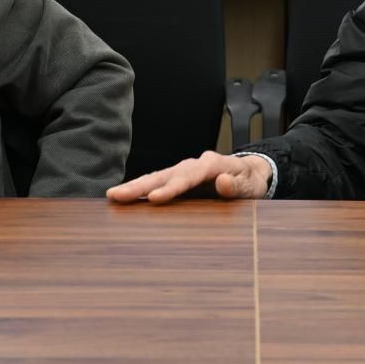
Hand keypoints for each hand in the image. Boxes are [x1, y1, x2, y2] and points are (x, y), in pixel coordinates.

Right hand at [106, 151, 271, 203]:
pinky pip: (158, 182)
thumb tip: (223, 182)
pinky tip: (124, 198)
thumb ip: (238, 186)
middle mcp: (195, 164)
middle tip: (118, 195)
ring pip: (158, 176)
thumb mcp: (252, 186)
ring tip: (113, 196)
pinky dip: (141, 188)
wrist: (251, 173)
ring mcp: (185, 170)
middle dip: (142, 185)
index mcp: (213, 164)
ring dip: (135, 186)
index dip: (172, 186)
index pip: (190, 175)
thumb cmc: (251, 182)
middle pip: (166, 173)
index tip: (154, 198)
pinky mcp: (179, 179)